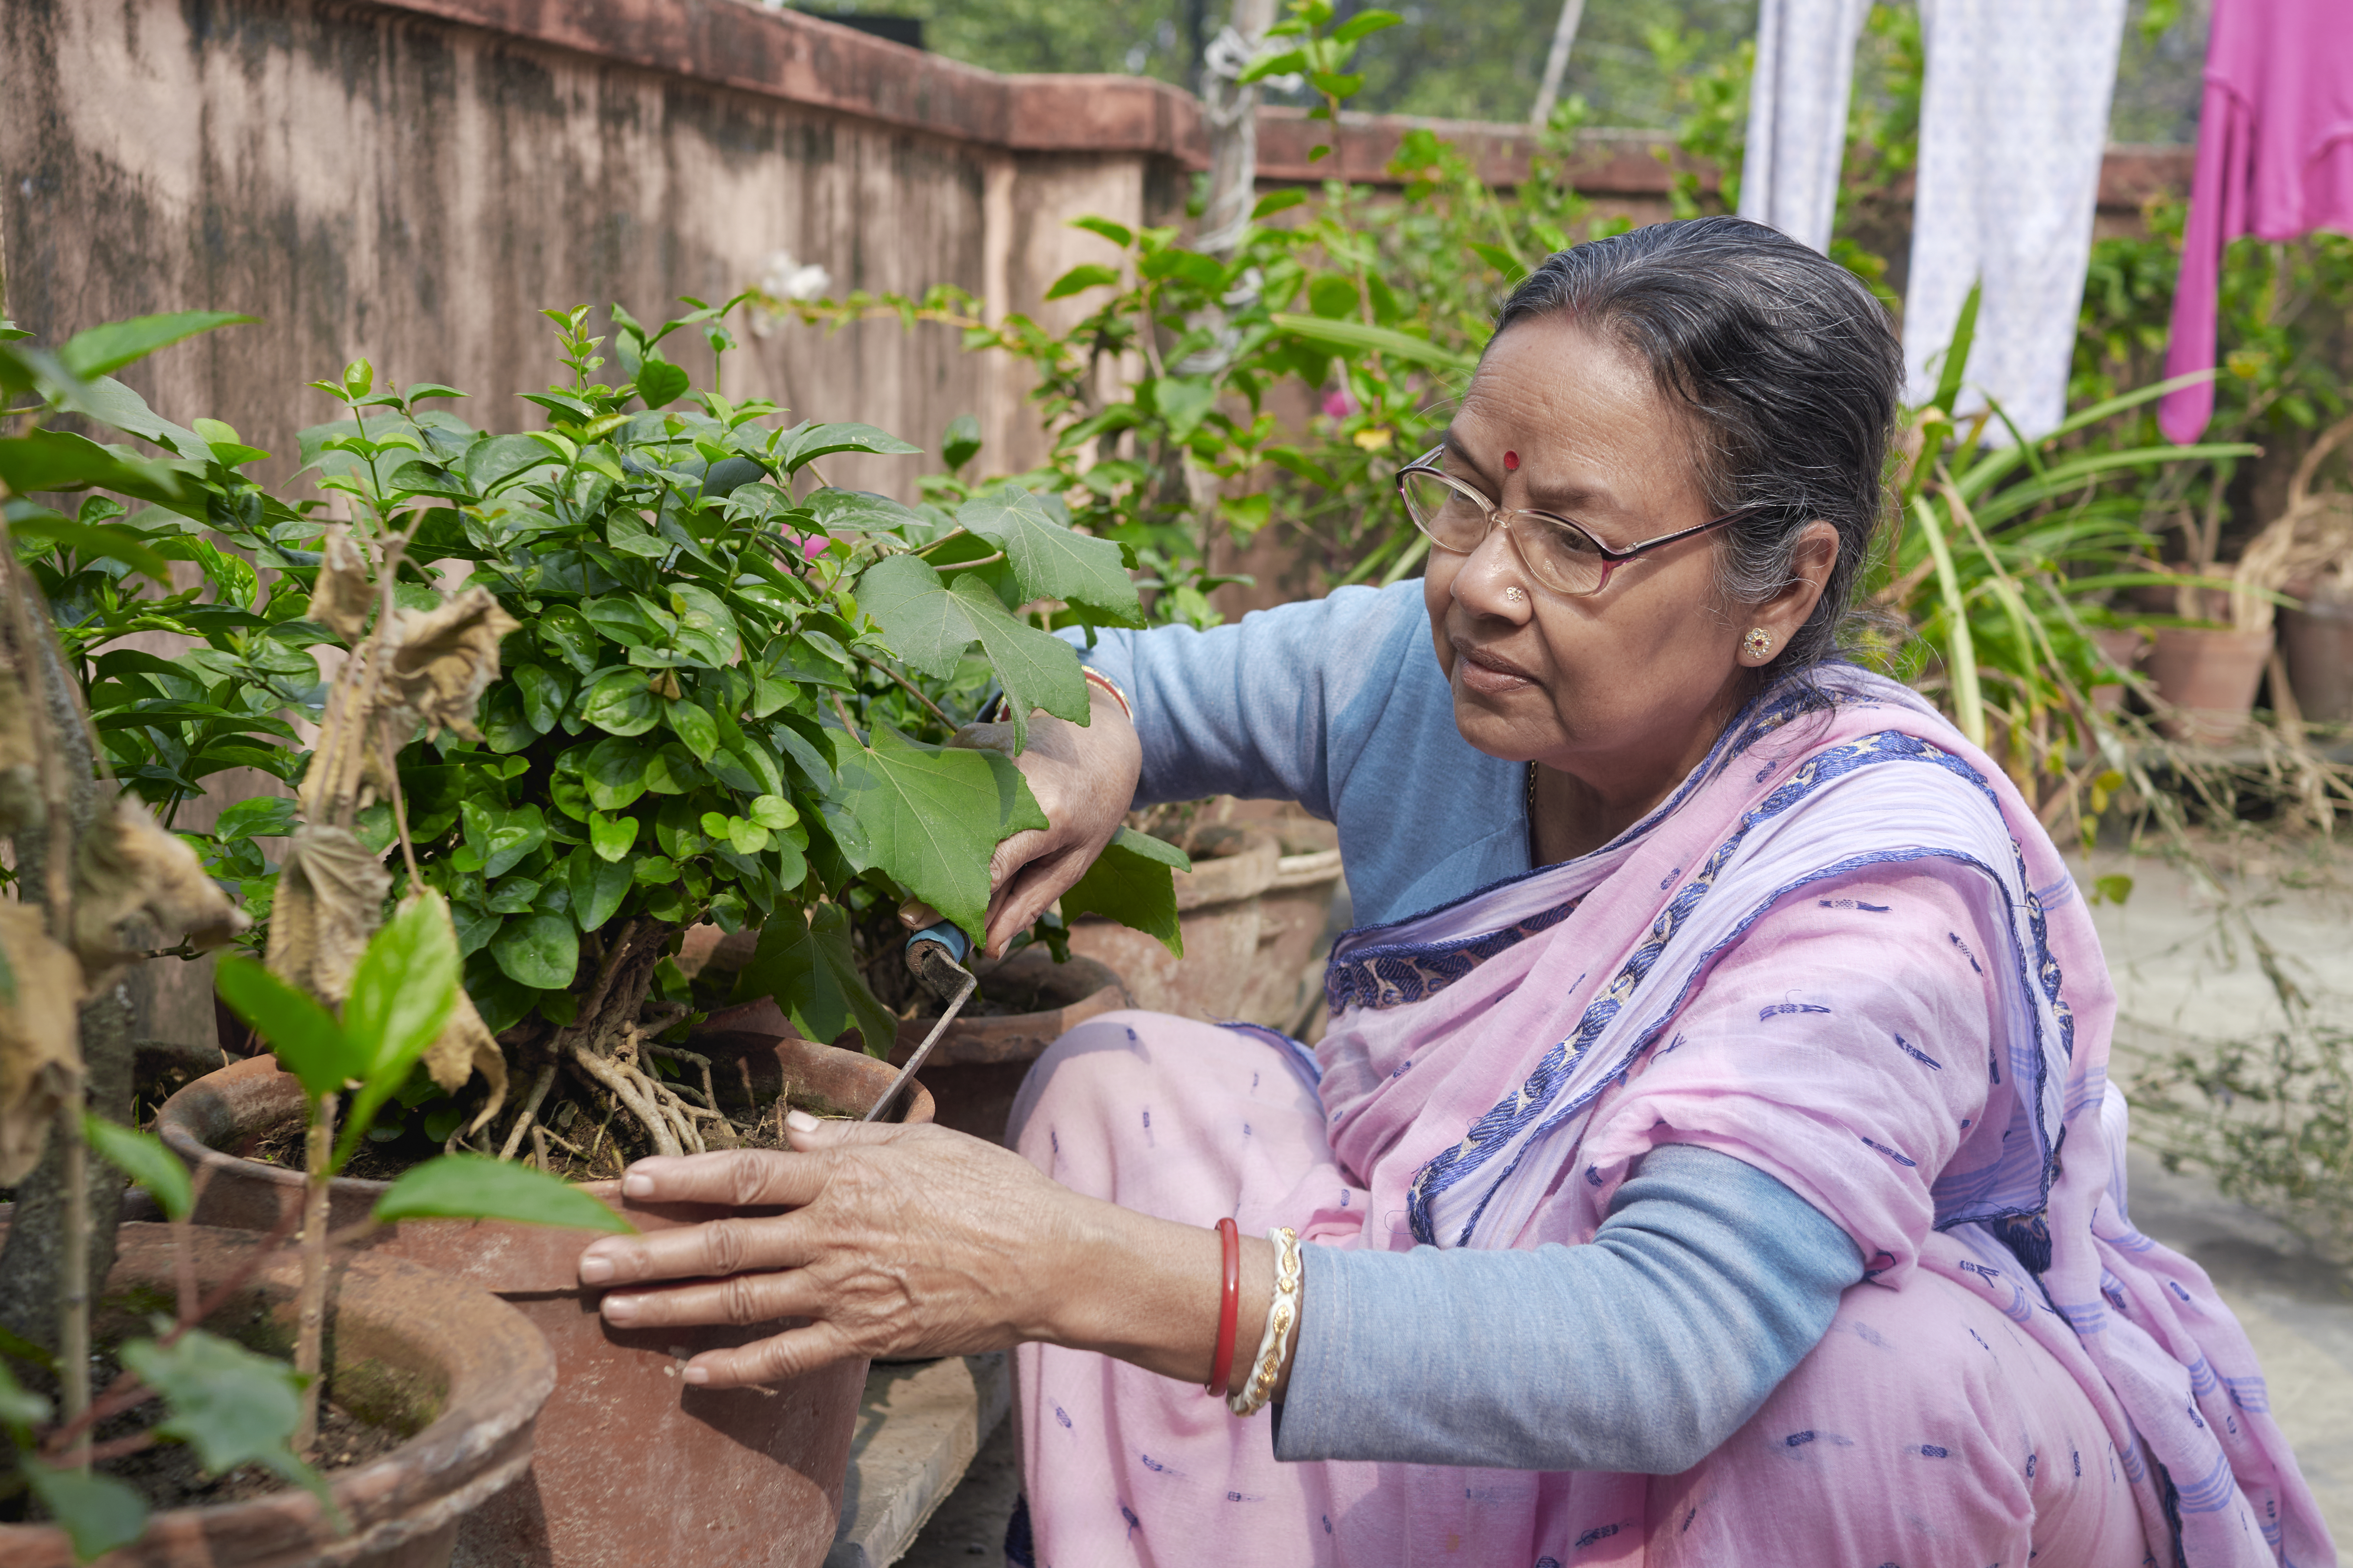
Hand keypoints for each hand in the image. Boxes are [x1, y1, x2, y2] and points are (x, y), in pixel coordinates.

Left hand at [575, 1112, 1277, 1392]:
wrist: (1046, 1257)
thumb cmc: (990, 1188)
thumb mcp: (922, 1141)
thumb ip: (849, 1138)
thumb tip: (789, 1131)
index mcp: (843, 1177)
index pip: (745, 1174)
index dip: (683, 1176)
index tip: (629, 1179)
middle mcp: (831, 1232)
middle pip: (723, 1242)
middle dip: (650, 1251)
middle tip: (588, 1260)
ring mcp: (844, 1288)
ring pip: (741, 1299)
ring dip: (672, 1308)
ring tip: (616, 1311)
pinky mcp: (864, 1334)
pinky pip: (789, 1354)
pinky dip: (739, 1365)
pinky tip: (693, 1371)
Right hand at [925, 681, 1140, 956]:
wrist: (1100, 736)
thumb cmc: (1093, 807)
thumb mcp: (1075, 862)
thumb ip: (1030, 904)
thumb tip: (989, 948)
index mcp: (1048, 815)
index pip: (991, 867)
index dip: (955, 900)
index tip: (923, 925)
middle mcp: (1011, 780)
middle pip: (956, 841)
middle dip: (935, 878)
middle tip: (916, 910)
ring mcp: (985, 753)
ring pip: (940, 813)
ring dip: (936, 842)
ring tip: (947, 857)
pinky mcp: (967, 738)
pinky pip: (941, 786)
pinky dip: (945, 808)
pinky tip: (967, 811)